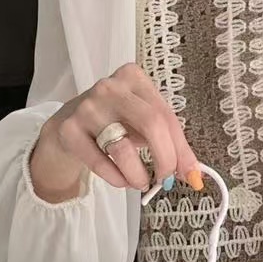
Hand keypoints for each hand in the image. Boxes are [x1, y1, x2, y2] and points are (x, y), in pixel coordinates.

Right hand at [29, 62, 200, 201]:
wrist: (68, 126)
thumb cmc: (113, 123)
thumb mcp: (144, 126)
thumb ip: (172, 145)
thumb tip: (194, 175)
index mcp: (134, 79)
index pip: (167, 116)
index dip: (181, 150)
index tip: (189, 175)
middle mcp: (110, 88)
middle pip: (151, 124)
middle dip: (165, 159)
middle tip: (164, 179)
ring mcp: (88, 107)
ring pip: (123, 148)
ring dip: (138, 175)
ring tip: (140, 182)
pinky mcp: (70, 130)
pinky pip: (101, 163)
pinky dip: (117, 179)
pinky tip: (122, 180)